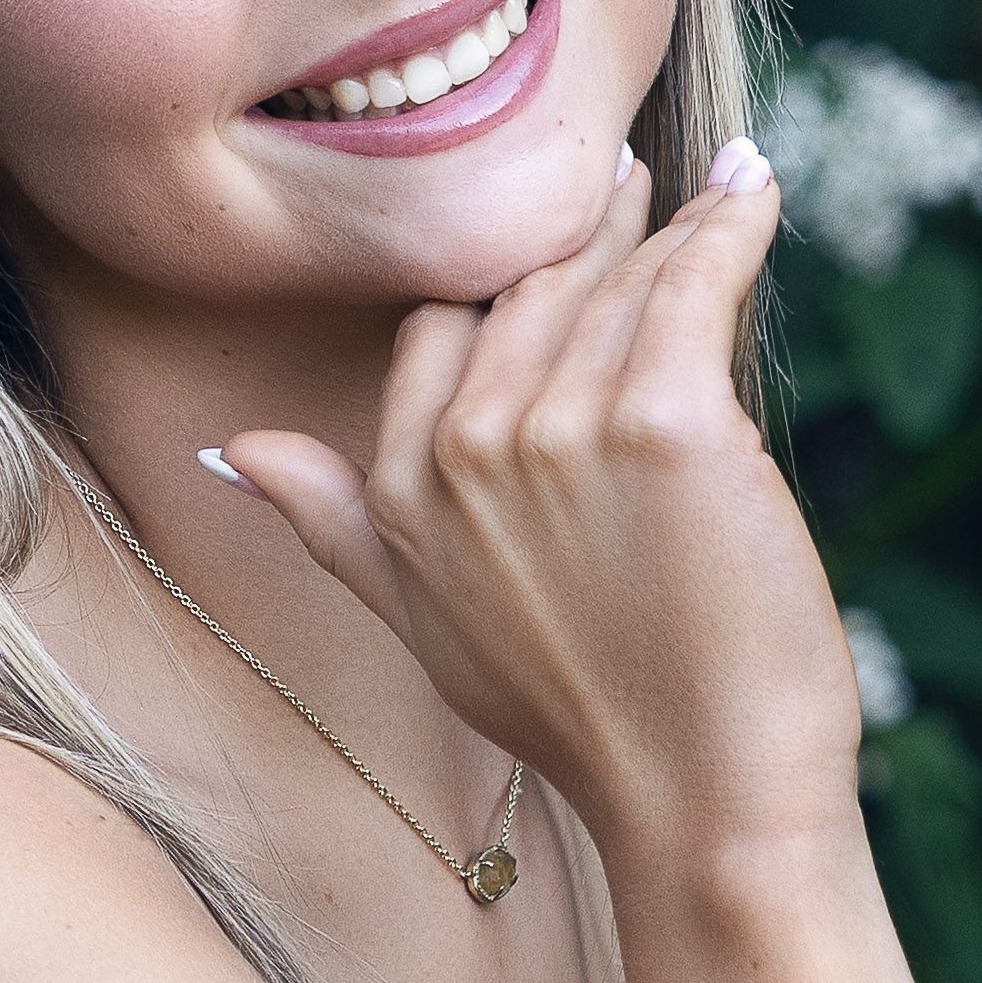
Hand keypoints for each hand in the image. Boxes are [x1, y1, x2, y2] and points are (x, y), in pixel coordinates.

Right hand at [210, 144, 859, 882]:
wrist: (702, 797)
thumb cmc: (581, 719)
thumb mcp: (422, 621)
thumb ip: (333, 523)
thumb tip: (227, 452)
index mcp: (401, 488)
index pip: (445, 328)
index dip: (506, 282)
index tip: (560, 244)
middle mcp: (464, 448)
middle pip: (533, 289)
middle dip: (596, 232)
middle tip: (643, 184)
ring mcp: (561, 430)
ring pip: (622, 283)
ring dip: (678, 226)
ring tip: (721, 188)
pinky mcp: (666, 420)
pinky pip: (698, 281)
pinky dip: (733, 223)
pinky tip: (754, 188)